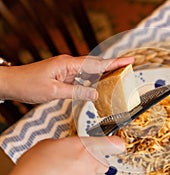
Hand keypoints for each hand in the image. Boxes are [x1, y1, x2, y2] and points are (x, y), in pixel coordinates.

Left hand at [0, 55, 133, 102]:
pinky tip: (100, 84)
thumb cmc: (29, 84)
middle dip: (114, 65)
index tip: (129, 60)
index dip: (114, 63)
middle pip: (97, 64)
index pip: (96, 64)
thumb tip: (96, 93)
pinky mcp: (65, 75)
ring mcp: (67, 69)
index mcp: (68, 64)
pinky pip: (83, 77)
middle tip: (130, 65)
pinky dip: (94, 80)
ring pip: (91, 70)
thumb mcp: (54, 91)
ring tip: (120, 75)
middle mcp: (70, 64)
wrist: (13, 83)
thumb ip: (77, 92)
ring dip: (105, 72)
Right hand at [0, 136, 124, 174]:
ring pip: (90, 174)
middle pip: (101, 161)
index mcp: (86, 147)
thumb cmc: (35, 169)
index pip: (115, 144)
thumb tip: (64, 147)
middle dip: (91, 159)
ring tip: (60, 172)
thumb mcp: (48, 144)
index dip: (115, 143)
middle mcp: (91, 165)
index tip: (114, 143)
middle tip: (74, 158)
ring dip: (80, 173)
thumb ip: (65, 143)